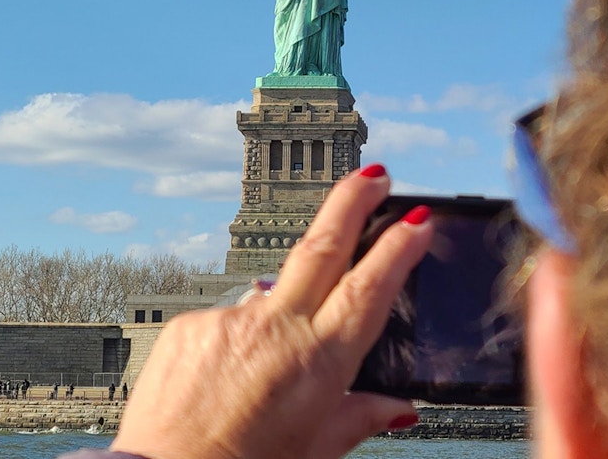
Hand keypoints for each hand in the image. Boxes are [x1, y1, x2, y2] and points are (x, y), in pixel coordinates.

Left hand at [110, 164, 432, 458]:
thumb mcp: (315, 452)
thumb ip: (358, 417)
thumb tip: (400, 405)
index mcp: (319, 362)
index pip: (370, 287)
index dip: (398, 248)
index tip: (417, 220)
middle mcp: (276, 329)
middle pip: (323, 244)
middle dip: (352, 201)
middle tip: (375, 175)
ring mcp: (229, 321)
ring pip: (269, 301)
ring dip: (277, 325)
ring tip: (260, 383)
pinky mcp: (190, 326)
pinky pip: (225, 326)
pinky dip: (234, 348)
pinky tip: (223, 389)